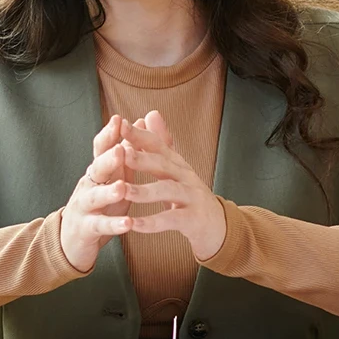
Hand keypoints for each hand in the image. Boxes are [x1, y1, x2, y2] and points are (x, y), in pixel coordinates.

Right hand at [58, 115, 134, 272]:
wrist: (74, 240)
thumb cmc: (101, 205)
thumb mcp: (116, 177)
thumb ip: (128, 154)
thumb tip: (138, 122)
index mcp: (98, 170)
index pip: (101, 149)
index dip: (108, 134)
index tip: (119, 119)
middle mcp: (88, 185)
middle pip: (96, 168)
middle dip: (108, 159)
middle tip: (120, 150)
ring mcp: (85, 207)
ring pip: (95, 197)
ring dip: (109, 192)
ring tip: (123, 187)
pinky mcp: (87, 229)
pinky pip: (100, 225)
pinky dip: (113, 224)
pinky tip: (127, 224)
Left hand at [118, 110, 227, 260]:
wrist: (219, 225)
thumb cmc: (191, 196)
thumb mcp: (177, 169)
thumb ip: (162, 144)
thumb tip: (151, 113)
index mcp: (177, 164)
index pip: (158, 145)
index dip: (140, 135)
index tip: (120, 125)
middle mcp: (186, 176)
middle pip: (163, 164)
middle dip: (141, 158)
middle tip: (120, 153)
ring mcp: (192, 197)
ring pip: (167, 191)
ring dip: (143, 191)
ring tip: (123, 191)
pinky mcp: (193, 219)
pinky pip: (171, 219)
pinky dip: (152, 223)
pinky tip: (134, 225)